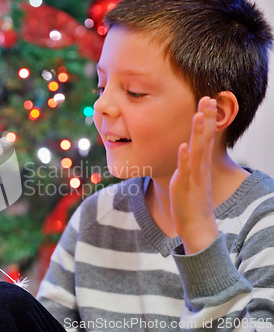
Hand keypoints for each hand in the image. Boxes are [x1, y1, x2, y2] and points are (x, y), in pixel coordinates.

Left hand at [169, 97, 219, 254]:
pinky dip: (185, 158)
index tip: (208, 99)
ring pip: (197, 150)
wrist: (197, 225)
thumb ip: (192, 162)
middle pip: (205, 138)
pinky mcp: (186, 186)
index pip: (206, 136)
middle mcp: (200, 166)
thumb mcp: (193, 177)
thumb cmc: (192, 201)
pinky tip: (183, 146)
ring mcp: (194, 175)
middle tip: (208, 97)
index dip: (207, 118)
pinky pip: (186, 170)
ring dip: (198, 132)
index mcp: (202, 163)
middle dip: (206, 118)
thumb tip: (188, 147)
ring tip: (198, 115)